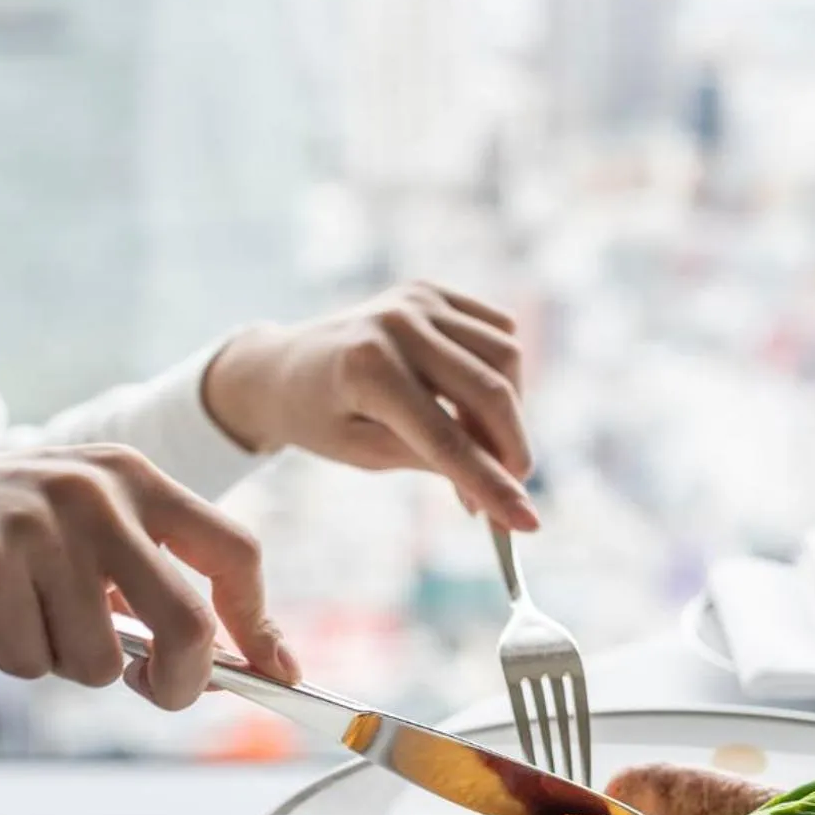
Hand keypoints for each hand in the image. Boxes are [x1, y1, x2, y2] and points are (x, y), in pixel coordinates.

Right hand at [0, 445, 296, 708]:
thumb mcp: (83, 541)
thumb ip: (151, 585)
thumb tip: (227, 666)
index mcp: (133, 477)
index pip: (234, 551)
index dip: (261, 621)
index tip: (279, 671)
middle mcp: (97, 491)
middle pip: (189, 622)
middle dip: (181, 681)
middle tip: (157, 692)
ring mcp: (39, 523)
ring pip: (100, 661)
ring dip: (63, 663)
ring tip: (20, 617)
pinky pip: (31, 661)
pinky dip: (8, 660)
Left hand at [202, 281, 539, 530]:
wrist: (286, 366)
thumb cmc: (322, 419)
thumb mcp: (368, 455)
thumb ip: (435, 463)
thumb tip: (503, 496)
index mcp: (366, 369)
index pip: (447, 439)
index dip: (492, 485)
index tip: (528, 523)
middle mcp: (396, 323)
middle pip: (490, 390)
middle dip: (512, 448)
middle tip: (513, 488)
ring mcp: (417, 299)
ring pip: (506, 356)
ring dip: (510, 411)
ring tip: (483, 444)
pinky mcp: (433, 291)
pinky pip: (498, 332)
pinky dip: (502, 373)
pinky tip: (473, 400)